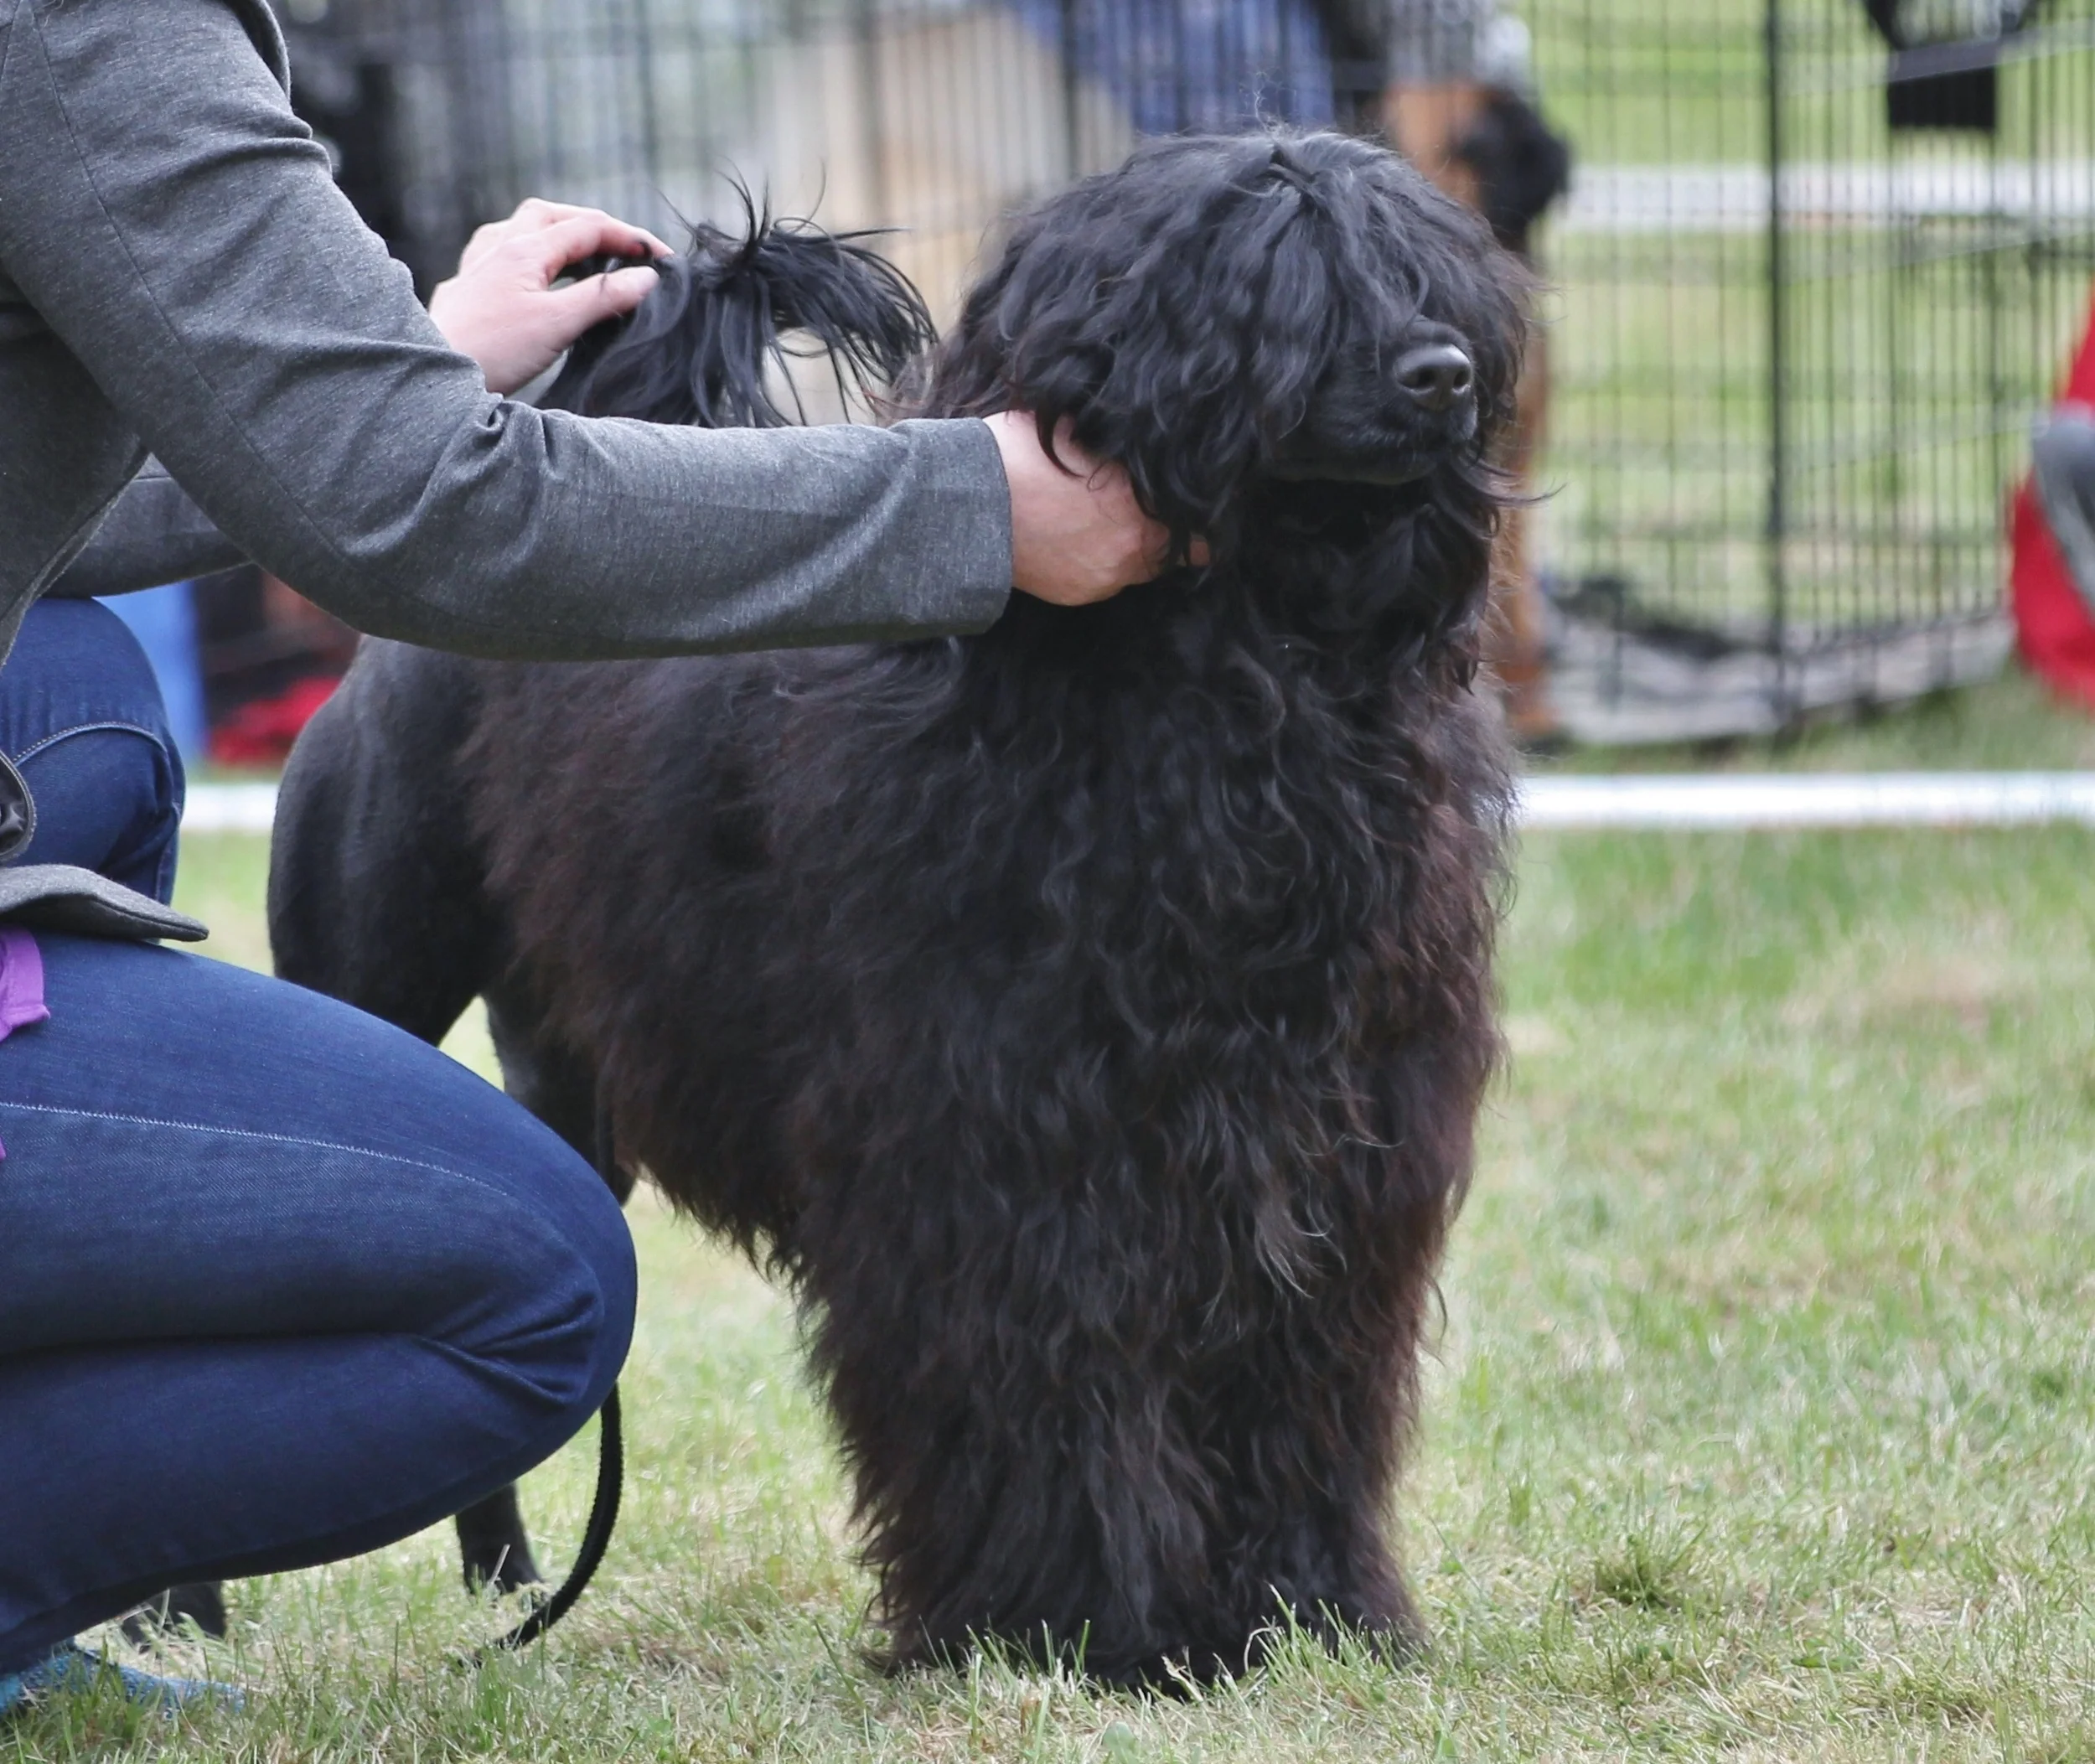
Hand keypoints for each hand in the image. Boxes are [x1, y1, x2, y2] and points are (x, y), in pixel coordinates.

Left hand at [428, 199, 670, 395]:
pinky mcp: (464, 289)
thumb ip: (603, 298)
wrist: (433, 378)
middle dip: (594, 225)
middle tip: (626, 248)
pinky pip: (498, 251)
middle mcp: (498, 247)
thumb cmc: (492, 352)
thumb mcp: (558, 325)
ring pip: (521, 229)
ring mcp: (477, 266)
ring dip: (557, 232)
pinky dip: (526, 251)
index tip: (662, 258)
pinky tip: (528, 269)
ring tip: (582, 252)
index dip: (630, 237)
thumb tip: (646, 278)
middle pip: (552, 216)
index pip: (588, 227)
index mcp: (524, 250)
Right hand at [986, 412, 1194, 605]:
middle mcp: (1131, 549)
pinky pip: (1106, 579)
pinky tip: (1082, 540)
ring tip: (1112, 525)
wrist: (966, 506)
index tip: (1198, 504)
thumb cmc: (1017, 456)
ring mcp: (1104, 578)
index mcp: (1138, 504)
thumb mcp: (1076, 432)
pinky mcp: (1077, 594)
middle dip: (1171, 532)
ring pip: (1141, 567)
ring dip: (1136, 549)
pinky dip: (1102, 561)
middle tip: (1157, 513)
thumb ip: (1117, 444)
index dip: (1201, 513)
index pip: (1200, 524)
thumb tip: (1143, 433)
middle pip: (1176, 550)